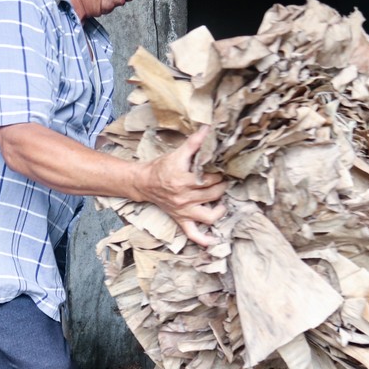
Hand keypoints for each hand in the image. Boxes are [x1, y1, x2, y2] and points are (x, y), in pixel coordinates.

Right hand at [137, 126, 227, 245]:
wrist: (143, 182)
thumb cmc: (161, 167)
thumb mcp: (177, 152)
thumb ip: (194, 142)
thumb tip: (208, 128)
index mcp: (183, 179)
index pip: (209, 177)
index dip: (220, 172)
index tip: (224, 167)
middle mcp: (184, 196)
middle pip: (213, 194)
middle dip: (223, 186)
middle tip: (225, 179)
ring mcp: (183, 210)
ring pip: (208, 215)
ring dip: (220, 209)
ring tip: (223, 201)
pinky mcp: (181, 219)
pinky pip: (193, 234)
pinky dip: (204, 240)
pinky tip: (215, 240)